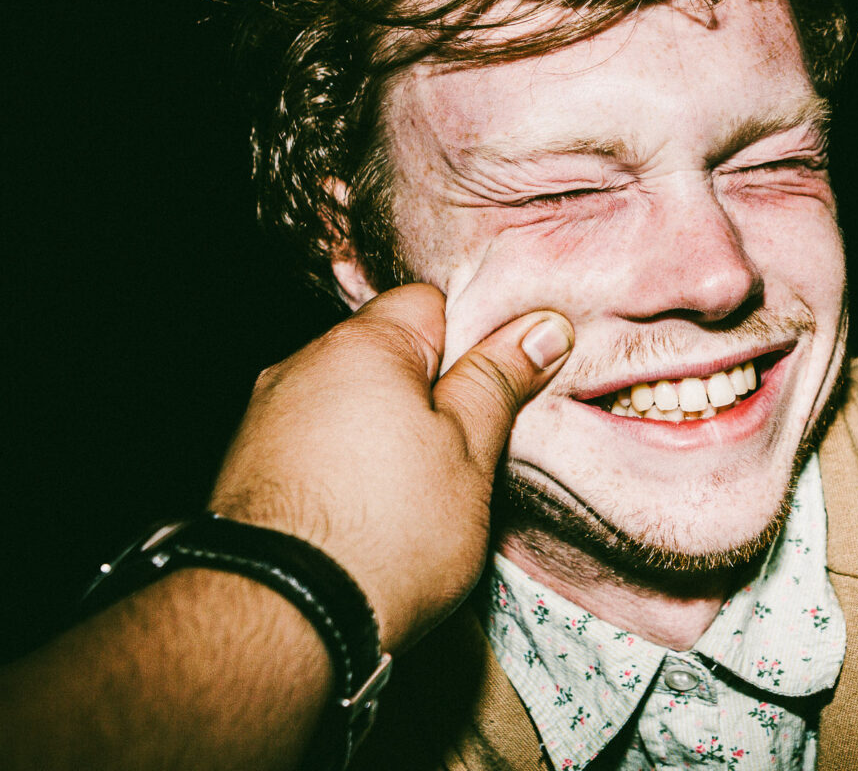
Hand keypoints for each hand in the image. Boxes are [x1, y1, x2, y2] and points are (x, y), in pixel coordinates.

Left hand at [209, 284, 572, 650]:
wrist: (280, 622)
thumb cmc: (387, 533)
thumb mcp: (470, 451)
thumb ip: (498, 381)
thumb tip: (540, 327)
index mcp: (362, 345)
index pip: (432, 305)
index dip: (475, 344)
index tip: (499, 392)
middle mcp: (301, 366)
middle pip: (388, 356)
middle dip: (430, 395)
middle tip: (469, 453)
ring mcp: (265, 419)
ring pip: (349, 404)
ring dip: (385, 434)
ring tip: (416, 496)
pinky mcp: (246, 471)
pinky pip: (315, 445)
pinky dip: (344, 467)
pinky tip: (367, 516)